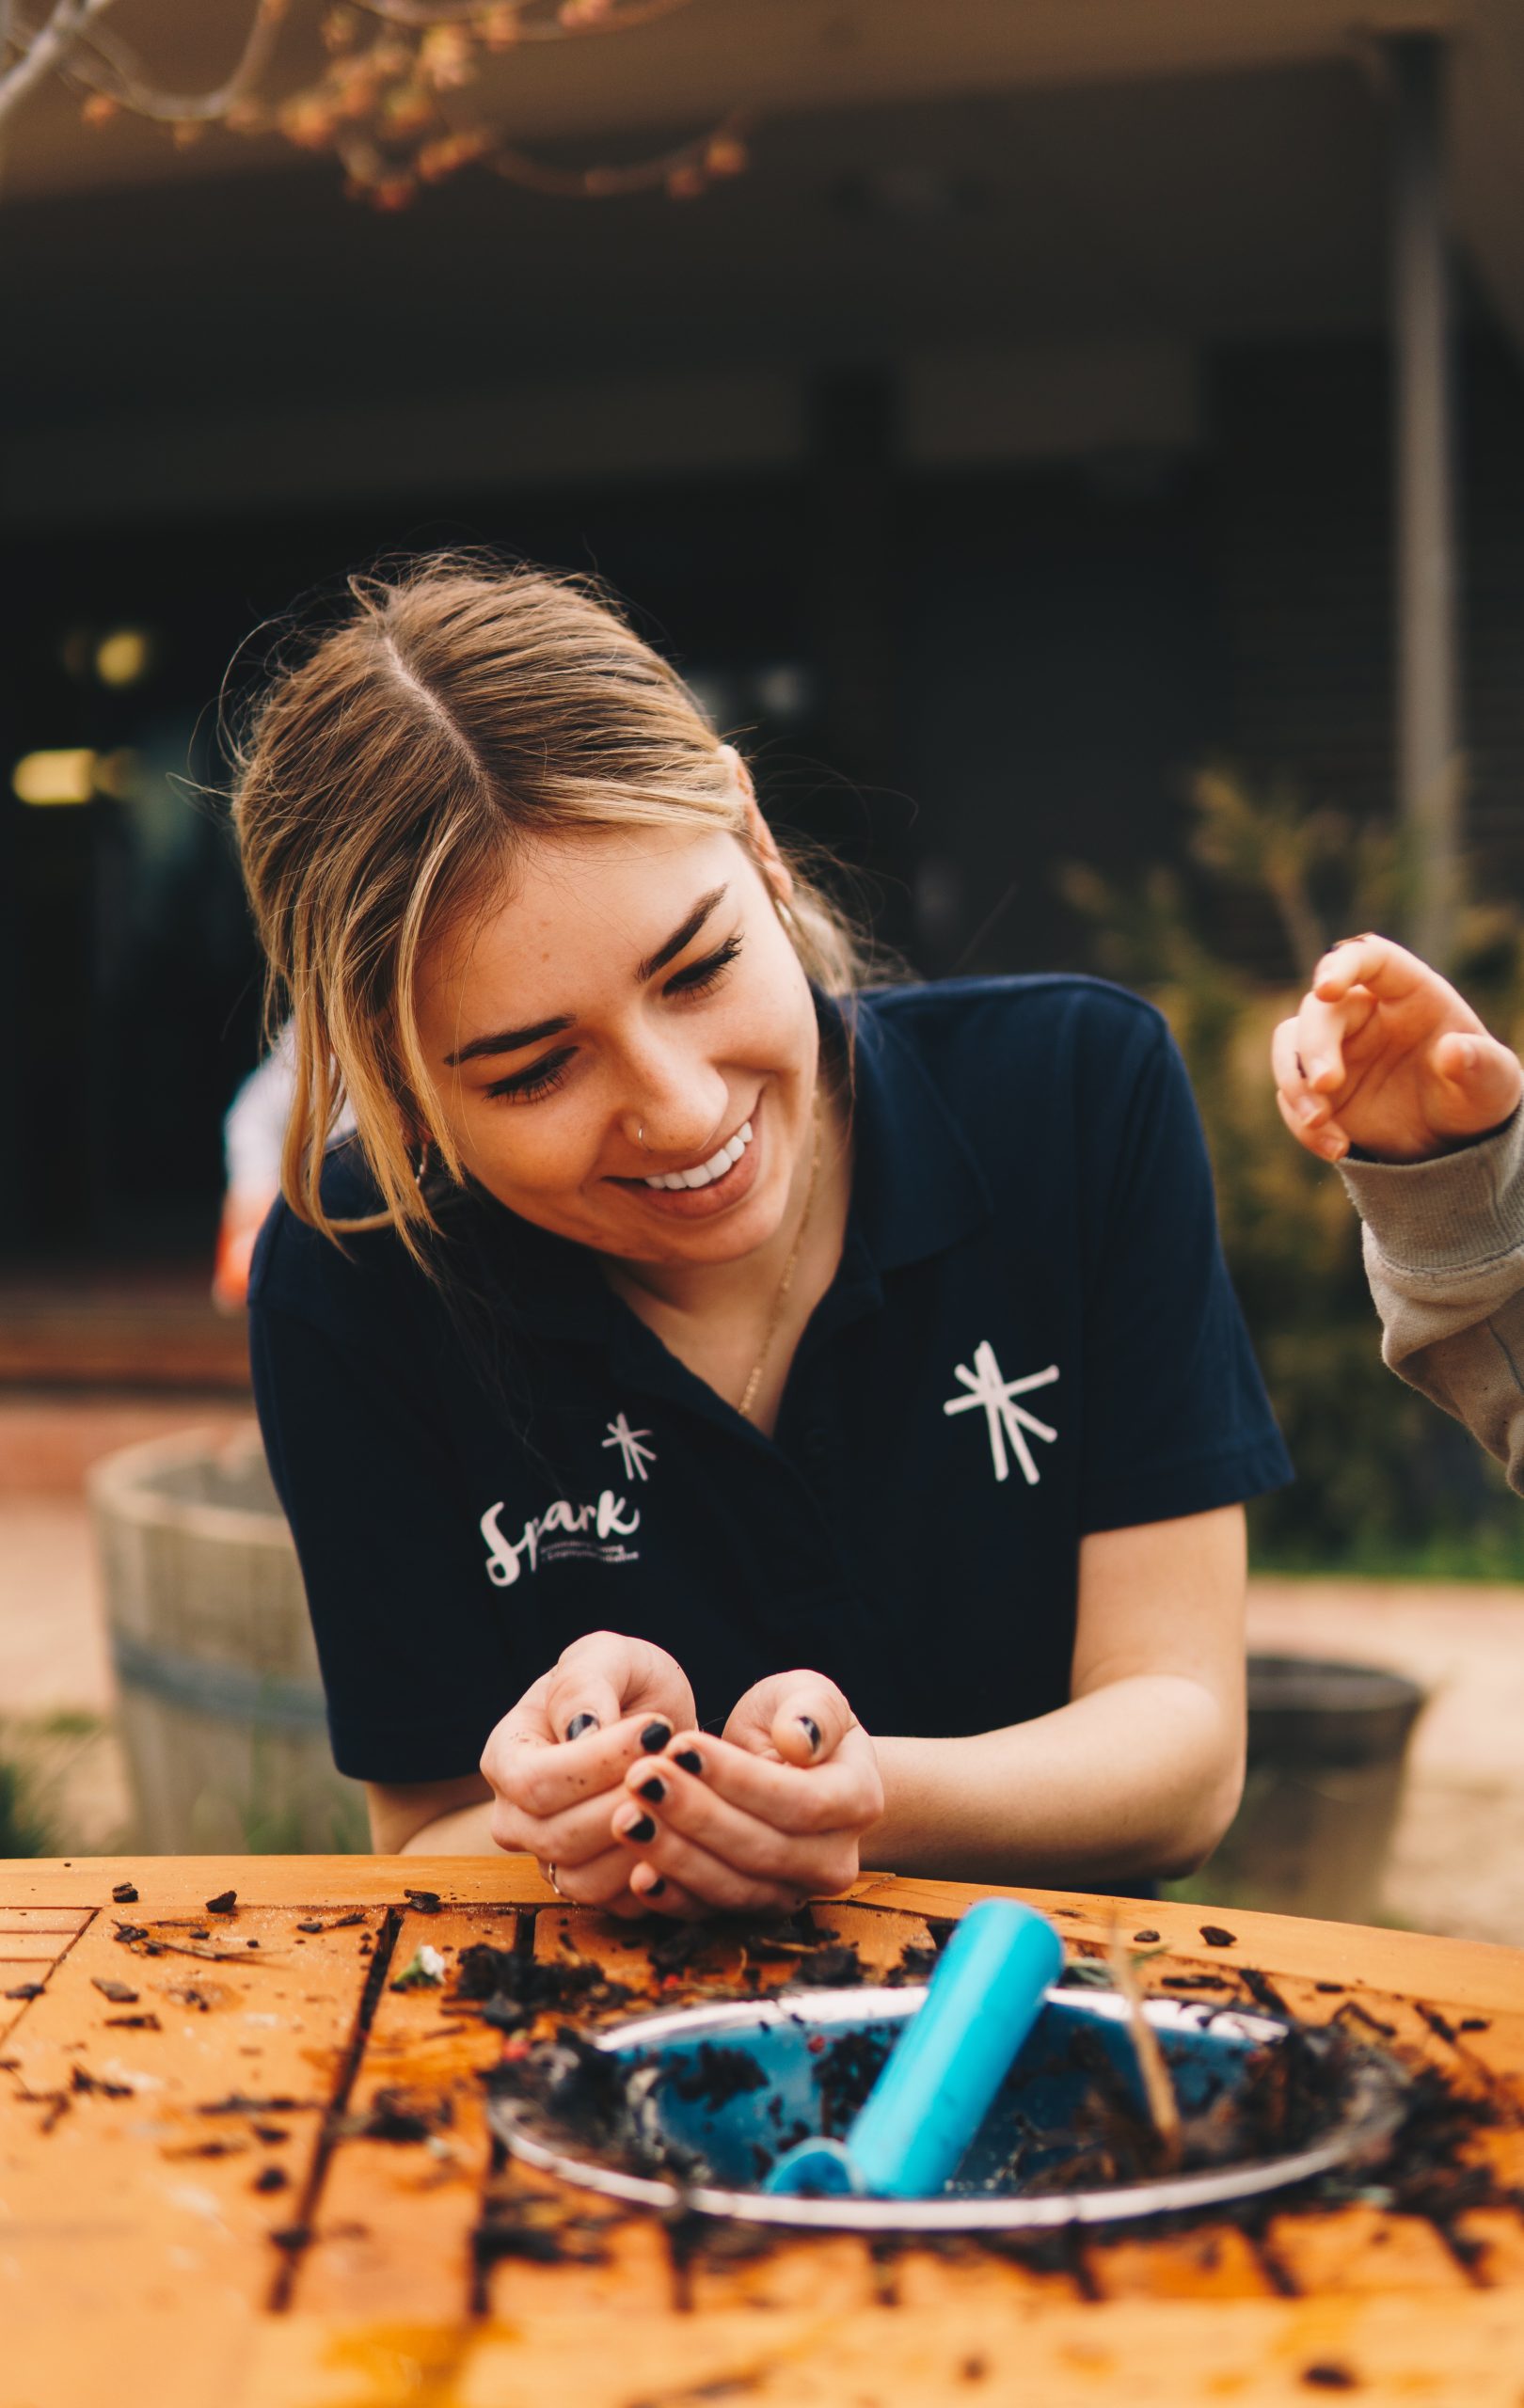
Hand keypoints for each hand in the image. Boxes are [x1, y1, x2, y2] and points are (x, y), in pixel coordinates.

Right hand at [479, 1632, 702, 1916]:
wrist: (653, 1720)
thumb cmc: (622, 1681)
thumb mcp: (605, 1656)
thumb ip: (586, 1683)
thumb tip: (581, 1731)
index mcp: (506, 1756)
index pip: (534, 1783)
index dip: (597, 1765)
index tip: (657, 1729)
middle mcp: (516, 1816)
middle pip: (556, 1838)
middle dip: (627, 1803)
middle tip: (678, 1764)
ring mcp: (550, 1859)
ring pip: (583, 1882)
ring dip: (643, 1843)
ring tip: (683, 1794)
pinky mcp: (593, 1886)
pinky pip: (619, 1906)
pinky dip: (658, 1877)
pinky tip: (688, 1831)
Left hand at [610, 1670, 884, 1919]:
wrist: (794, 1771)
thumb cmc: (796, 1721)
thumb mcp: (809, 1694)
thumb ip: (812, 1708)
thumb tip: (797, 1740)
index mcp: (857, 1799)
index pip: (798, 1801)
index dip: (737, 1778)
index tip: (680, 1745)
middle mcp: (835, 1859)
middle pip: (762, 1849)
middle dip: (695, 1815)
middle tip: (639, 1779)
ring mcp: (795, 1891)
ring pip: (735, 1887)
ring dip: (675, 1855)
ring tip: (626, 1817)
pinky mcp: (755, 1910)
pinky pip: (713, 1913)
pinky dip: (674, 1898)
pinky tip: (636, 1874)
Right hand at [1272, 933, 1522, 1164]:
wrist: (1453, 1140)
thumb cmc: (1476, 1093)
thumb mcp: (1494, 1082)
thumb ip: (1480, 1064)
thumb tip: (1453, 1051)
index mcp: (1408, 992)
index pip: (1369, 958)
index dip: (1343, 966)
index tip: (1326, 990)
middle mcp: (1364, 1013)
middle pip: (1318, 1010)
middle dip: (1313, 1046)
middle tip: (1327, 1086)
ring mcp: (1336, 1049)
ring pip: (1290, 1046)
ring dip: (1294, 1083)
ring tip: (1321, 1122)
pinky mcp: (1317, 1088)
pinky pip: (1291, 1096)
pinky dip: (1302, 1124)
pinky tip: (1336, 1149)